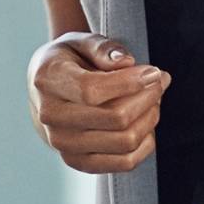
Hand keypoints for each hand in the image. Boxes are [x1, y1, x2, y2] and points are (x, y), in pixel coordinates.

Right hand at [27, 32, 168, 173]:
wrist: (45, 93)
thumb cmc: (67, 62)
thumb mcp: (79, 42)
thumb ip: (102, 47)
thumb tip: (126, 62)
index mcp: (48, 80)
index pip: (92, 91)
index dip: (130, 83)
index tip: (153, 73)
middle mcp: (50, 116)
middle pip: (115, 118)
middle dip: (148, 98)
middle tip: (158, 82)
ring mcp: (62, 143)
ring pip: (125, 141)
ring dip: (149, 119)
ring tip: (153, 100)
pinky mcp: (78, 162)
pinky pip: (125, 162)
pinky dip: (145, 143)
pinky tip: (146, 123)